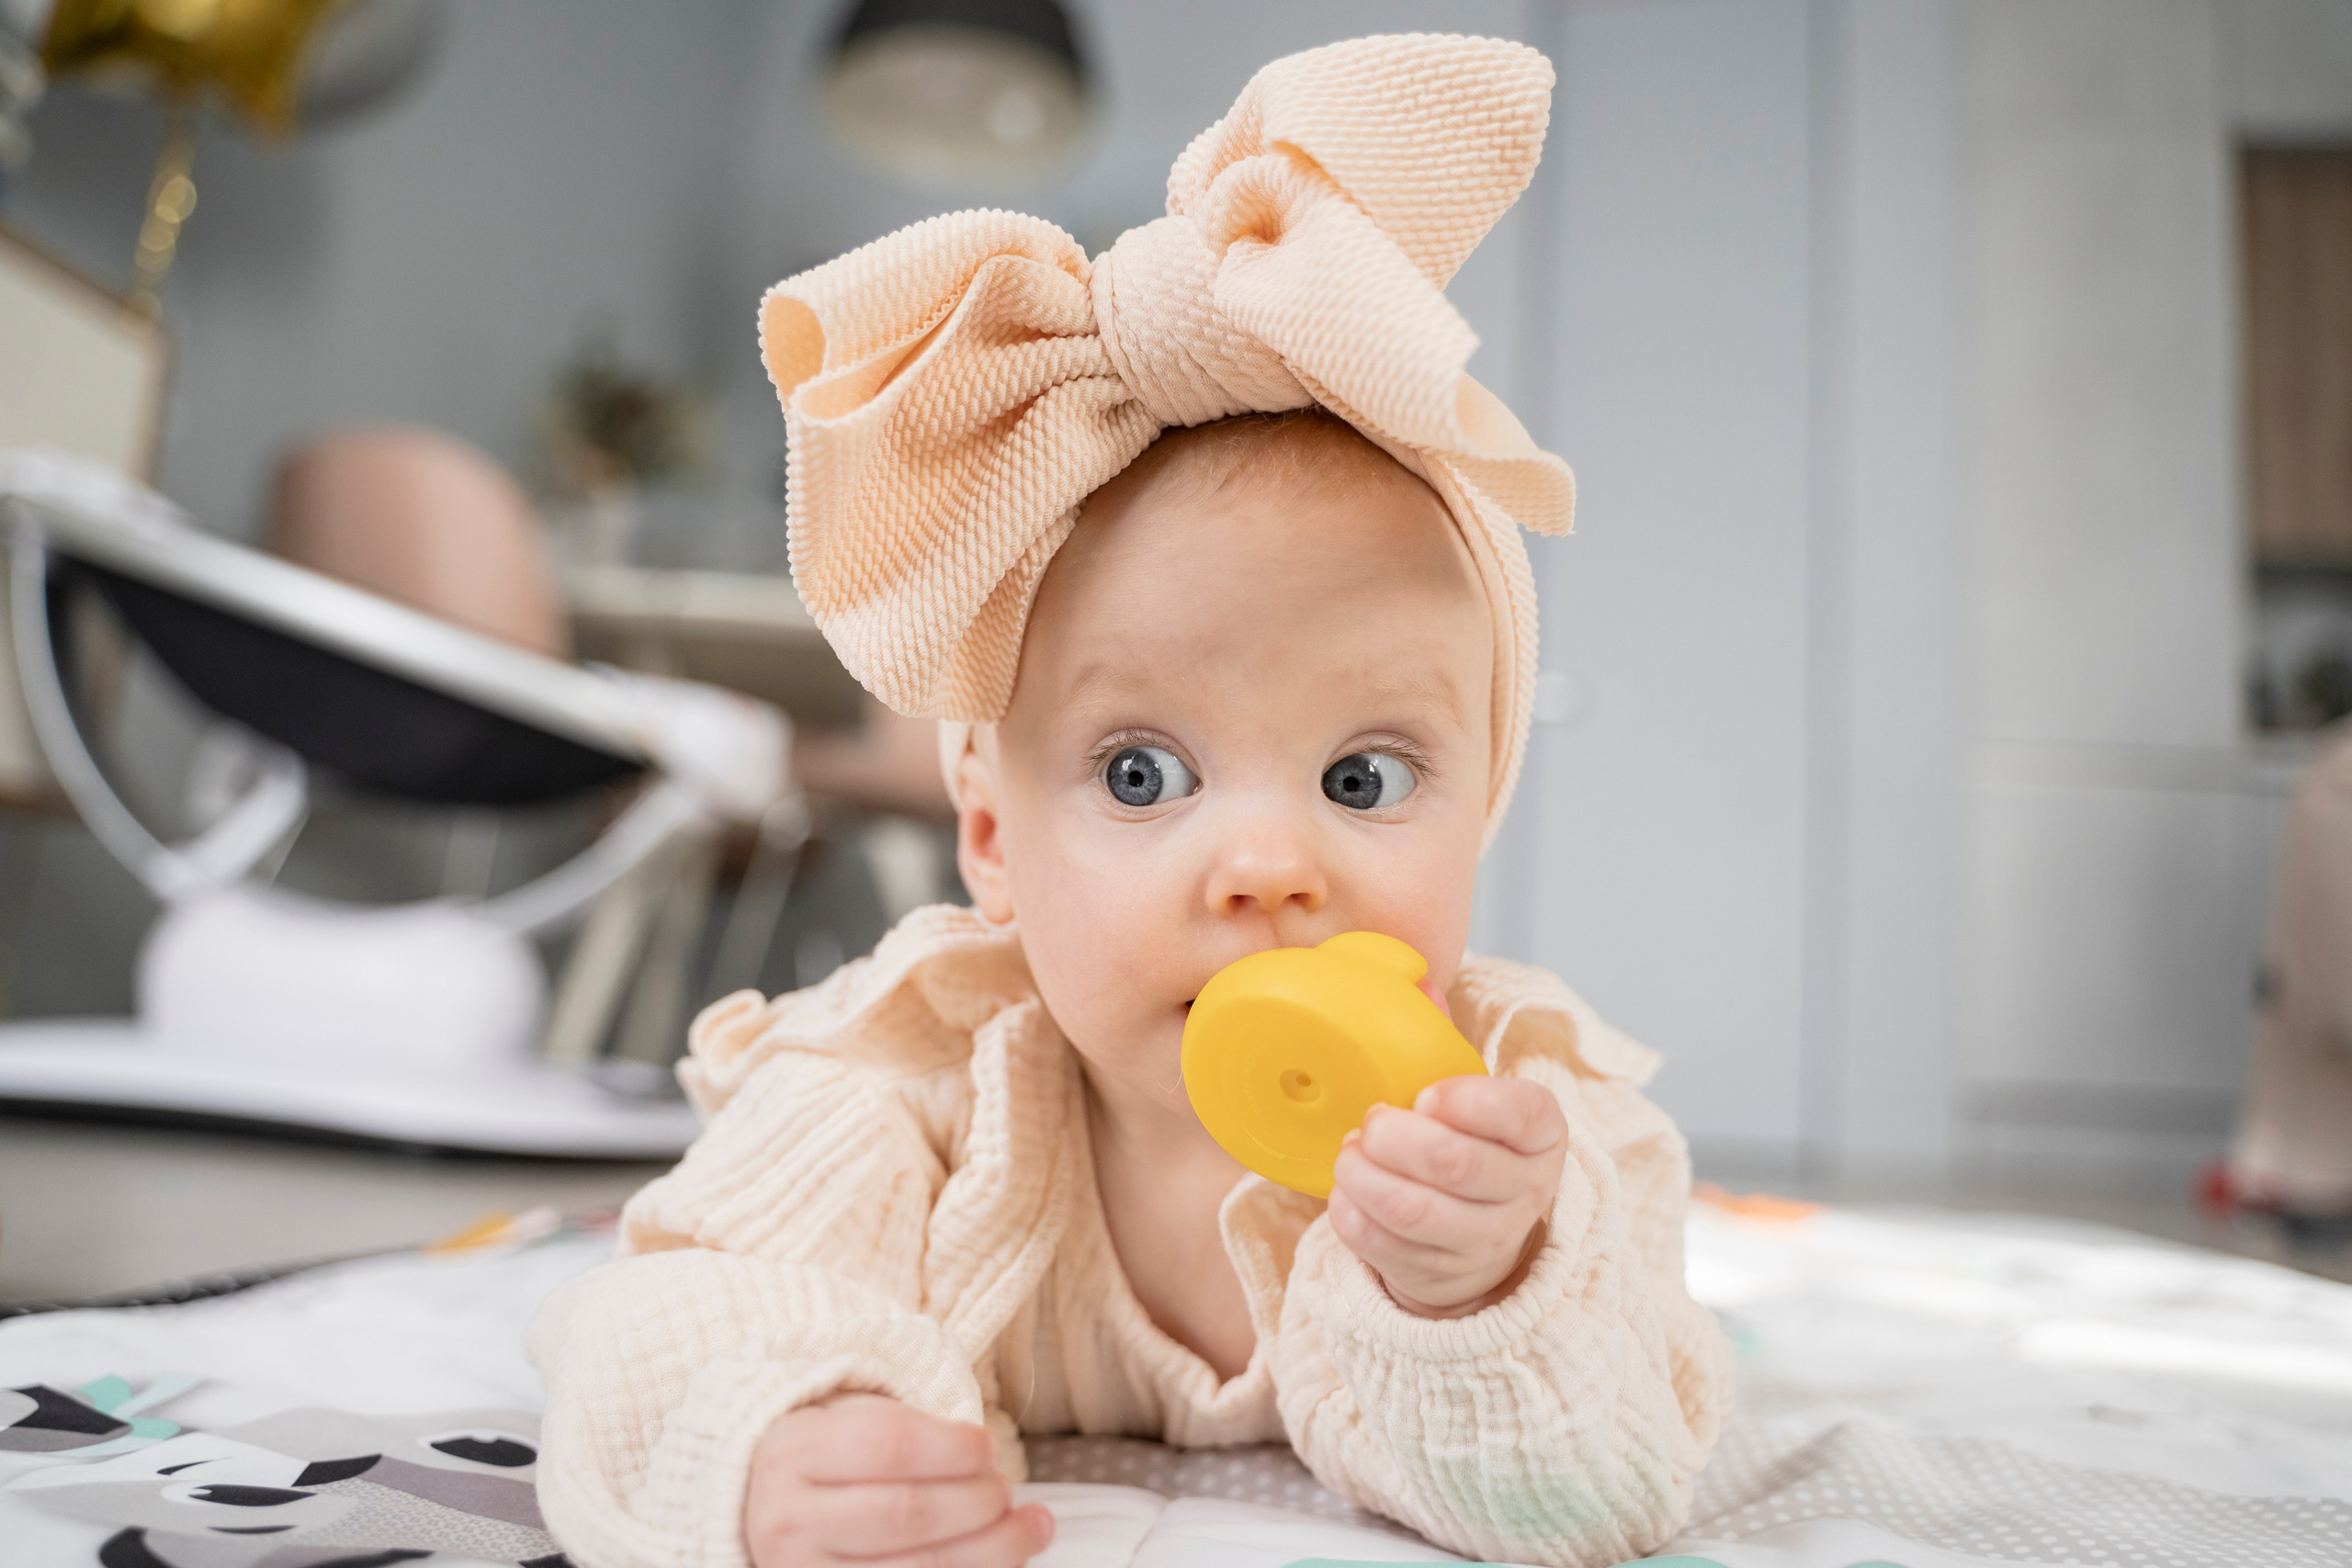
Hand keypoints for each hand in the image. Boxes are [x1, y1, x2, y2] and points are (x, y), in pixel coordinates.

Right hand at [744, 1392, 1054, 1567]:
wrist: (758, 1513)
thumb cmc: (823, 1464)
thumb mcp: (843, 1421)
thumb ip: (907, 1432)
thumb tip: (989, 1462)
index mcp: (792, 1453)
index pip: (889, 1445)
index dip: (954, 1448)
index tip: (988, 1447)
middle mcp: (788, 1521)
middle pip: (909, 1513)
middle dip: (979, 1502)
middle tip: (1006, 1491)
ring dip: (993, 1550)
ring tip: (1029, 1528)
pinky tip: (999, 1564)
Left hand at [1327, 1075, 1565, 1317]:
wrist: (1479, 1238)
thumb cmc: (1473, 1147)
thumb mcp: (1485, 1109)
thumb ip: (1451, 1069)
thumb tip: (1412, 1008)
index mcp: (1543, 1136)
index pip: (1521, 1113)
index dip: (1466, 1100)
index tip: (1424, 1095)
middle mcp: (1524, 1192)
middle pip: (1456, 1163)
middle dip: (1395, 1136)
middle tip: (1373, 1122)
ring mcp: (1484, 1241)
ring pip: (1412, 1210)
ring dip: (1363, 1175)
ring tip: (1351, 1154)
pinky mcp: (1438, 1273)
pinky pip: (1380, 1244)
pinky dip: (1350, 1212)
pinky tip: (1348, 1191)